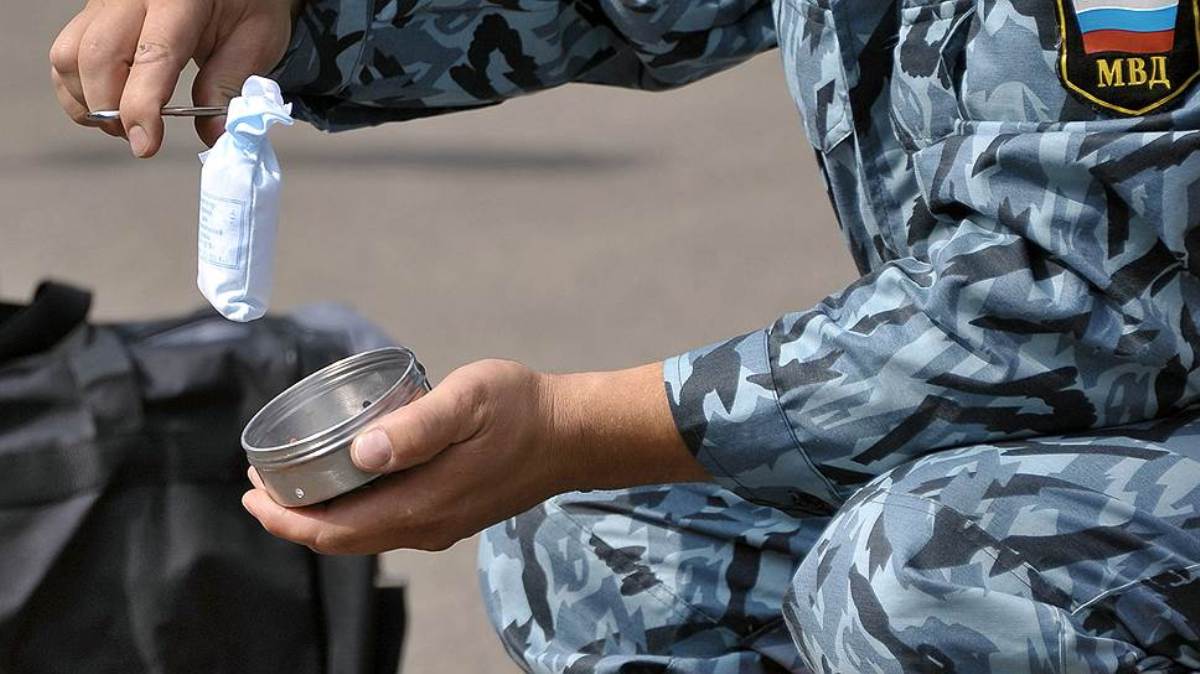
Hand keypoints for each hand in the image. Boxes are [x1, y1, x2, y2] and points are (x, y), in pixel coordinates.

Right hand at [49, 0, 302, 156]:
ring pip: (70, 57)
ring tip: (126, 123)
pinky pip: (65, 56)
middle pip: (98, 58)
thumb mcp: (256, 41)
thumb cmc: (244, 5)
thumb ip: (230, 85)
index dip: (142, 106)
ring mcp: (105, 4)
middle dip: (112, 110)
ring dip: (89, 102)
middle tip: (140, 138)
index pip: (152, 56)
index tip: (144, 145)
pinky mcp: (92, 15)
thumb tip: (215, 136)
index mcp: (179, 0)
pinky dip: (76, 91)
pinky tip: (108, 105)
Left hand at [241, 359, 709, 554]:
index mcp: (422, 504)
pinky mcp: (450, 516)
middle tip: (257, 484)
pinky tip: (346, 480)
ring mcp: (440, 526)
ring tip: (292, 481)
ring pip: (363, 536)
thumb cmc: (520, 408)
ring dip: (321, 516)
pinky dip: (352, 511)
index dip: (284, 517)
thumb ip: (417, 427)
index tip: (249, 490)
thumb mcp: (468, 401)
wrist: (572, 435)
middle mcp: (426, 526)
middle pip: (342, 540)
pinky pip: (386, 526)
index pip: (335, 530)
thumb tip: (361, 452)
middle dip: (292, 518)